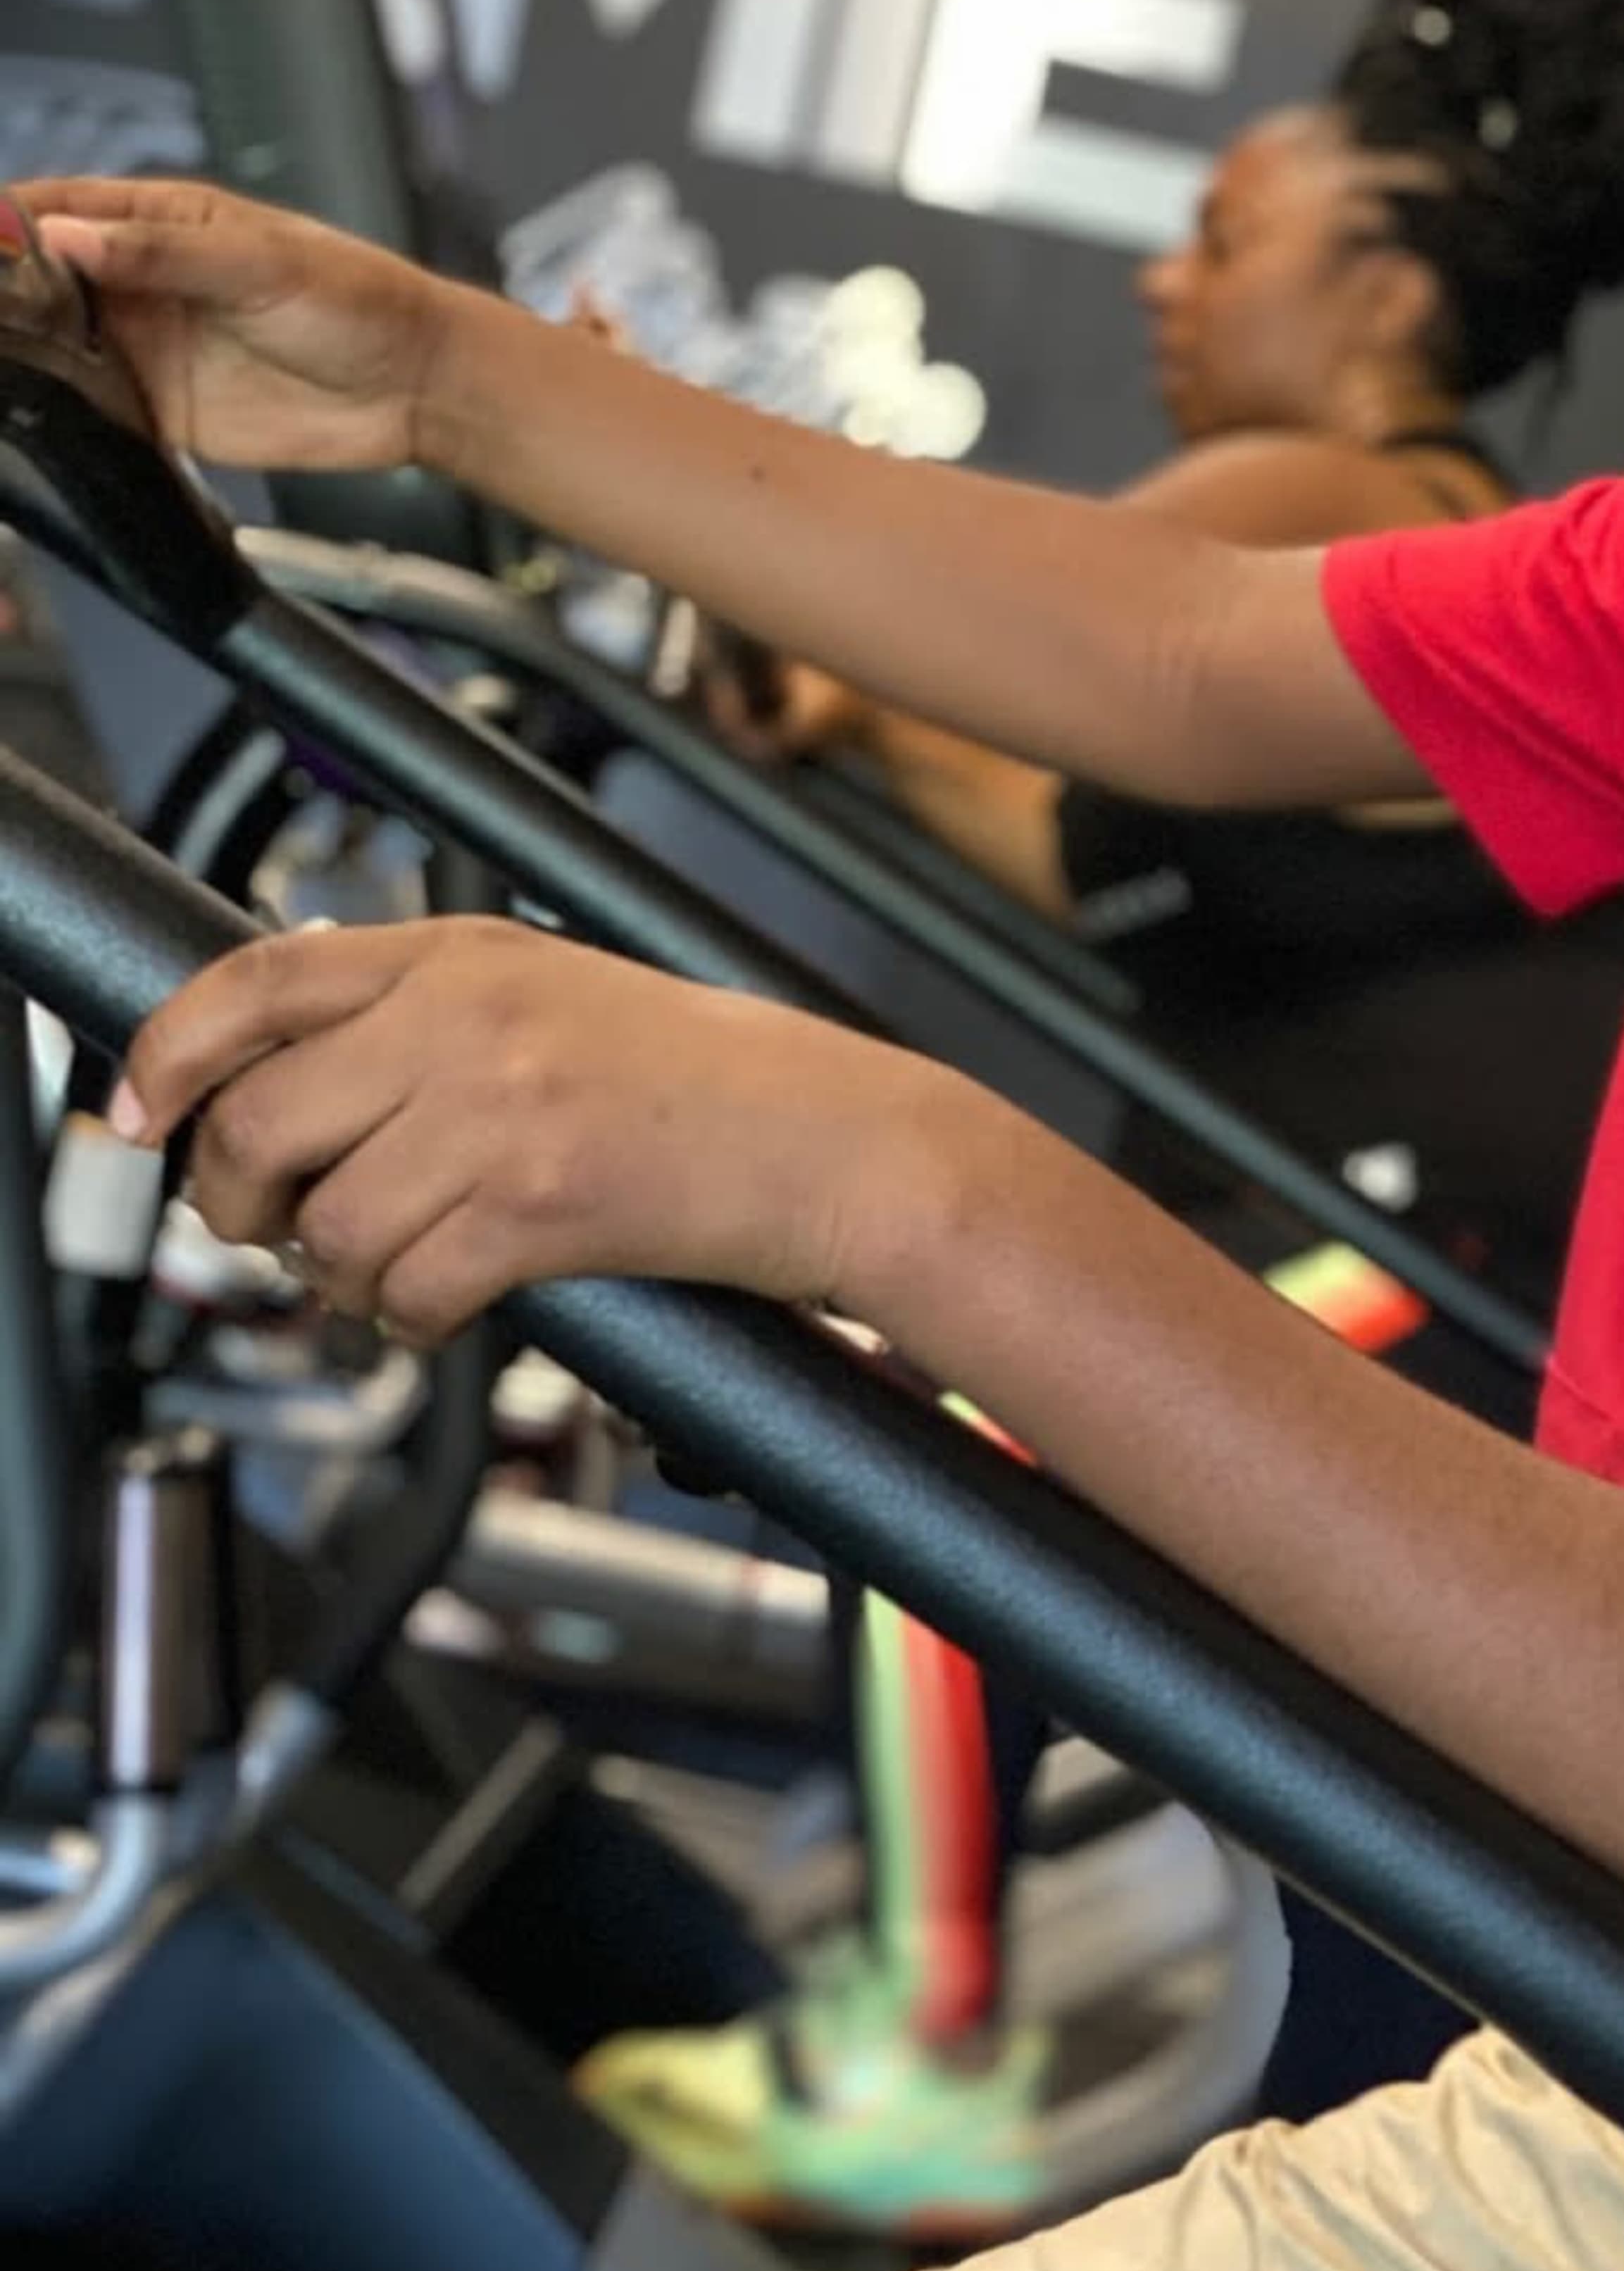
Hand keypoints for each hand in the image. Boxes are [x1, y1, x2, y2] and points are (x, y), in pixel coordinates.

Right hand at [12, 177, 460, 478]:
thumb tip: (69, 237)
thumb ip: (163, 254)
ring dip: (16, 357)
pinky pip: (89, 411)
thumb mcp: (260, 263)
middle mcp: (137, 282)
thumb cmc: (356, 300)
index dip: (2, 227)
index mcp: (156, 222)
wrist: (415, 386)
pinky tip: (26, 419)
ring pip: (51, 347)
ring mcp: (143, 348)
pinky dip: (55, 415)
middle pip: (35, 282)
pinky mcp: (159, 412)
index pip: (51, 211)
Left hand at [113, 918, 905, 1343]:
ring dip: (337, 1274)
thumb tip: (291, 1080)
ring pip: (326, 1221)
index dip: (169, 1054)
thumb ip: (427, 1016)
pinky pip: (405, 1287)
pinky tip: (449, 1302)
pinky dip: (409, 1317)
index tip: (137, 1112)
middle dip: (240, 1197)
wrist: (838, 1142)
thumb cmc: (716, 1085)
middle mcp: (467, 1017)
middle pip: (261, 1118)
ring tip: (388, 1273)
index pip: (255, 981)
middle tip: (268, 1227)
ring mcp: (502, 1110)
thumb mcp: (555, 998)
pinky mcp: (540, 1204)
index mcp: (462, 953)